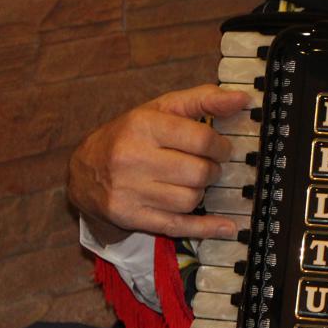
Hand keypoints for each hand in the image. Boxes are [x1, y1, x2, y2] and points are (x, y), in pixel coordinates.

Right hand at [68, 85, 247, 242]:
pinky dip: (205, 228)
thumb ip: (204, 99)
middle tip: (209, 165)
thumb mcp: (163, 107)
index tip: (222, 148)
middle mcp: (133, 159)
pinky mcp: (129, 217)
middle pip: (199, 172)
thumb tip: (243, 99)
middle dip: (213, 170)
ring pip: (190, 200)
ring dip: (201, 191)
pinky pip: (177, 227)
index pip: (202, 140)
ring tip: (193, 181)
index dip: (221, 146)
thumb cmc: (132, 134)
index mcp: (144, 126)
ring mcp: (129, 192)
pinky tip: (226, 226)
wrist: (84, 169)